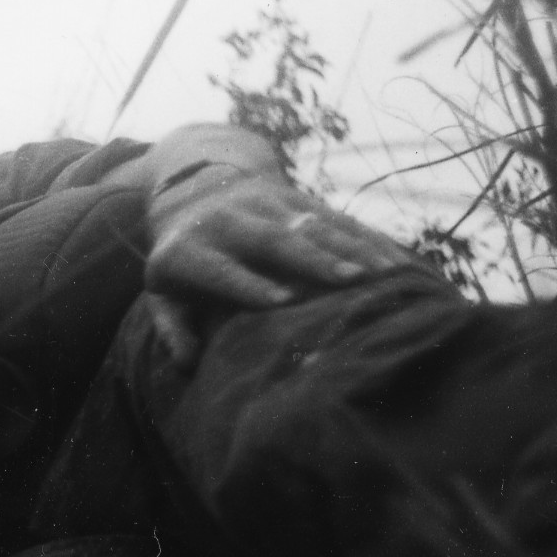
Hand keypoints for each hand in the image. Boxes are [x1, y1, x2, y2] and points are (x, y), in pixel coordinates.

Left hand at [144, 172, 419, 365]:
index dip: (248, 283)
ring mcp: (266, 204)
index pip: (219, 267)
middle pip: (273, 239)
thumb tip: (187, 363)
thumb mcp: (162, 294)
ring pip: (312, 224)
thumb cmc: (183, 265)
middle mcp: (228, 221)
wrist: (194, 192)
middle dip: (313, 259)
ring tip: (383, 273)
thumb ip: (172, 329)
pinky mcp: (297, 198)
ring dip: (350, 248)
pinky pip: (336, 218)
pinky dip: (366, 239)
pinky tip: (395, 261)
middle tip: (350, 282)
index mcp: (189, 250)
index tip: (282, 301)